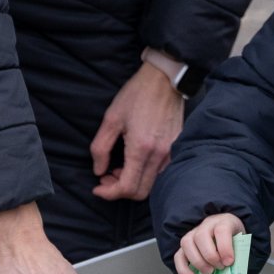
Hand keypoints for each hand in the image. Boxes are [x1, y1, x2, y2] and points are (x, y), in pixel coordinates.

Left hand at [90, 60, 183, 200]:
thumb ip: (101, 148)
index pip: (126, 187)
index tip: (97, 187)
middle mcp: (159, 154)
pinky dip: (146, 175)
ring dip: (133, 183)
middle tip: (107, 177)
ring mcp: (170, 152)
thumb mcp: (111, 118)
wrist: (164, 79)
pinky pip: (161, 172)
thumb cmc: (136, 95)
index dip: (109, 193)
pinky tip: (135, 161)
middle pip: (140, 192)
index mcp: (141, 148)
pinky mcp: (176, 147)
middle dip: (120, 190)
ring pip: (152, 185)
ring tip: (119, 168)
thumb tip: (99, 171)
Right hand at [173, 212, 245, 273]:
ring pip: (187, 243)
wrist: (229, 234)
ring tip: (209, 273)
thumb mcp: (242, 243)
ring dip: (197, 261)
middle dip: (210, 256)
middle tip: (220, 268)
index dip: (225, 247)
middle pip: (201, 236)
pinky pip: (178, 256)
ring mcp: (193, 233)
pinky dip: (183, 269)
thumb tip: (233, 273)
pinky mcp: (185, 246)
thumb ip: (238, 255)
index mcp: (224, 221)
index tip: (229, 262)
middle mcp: (206, 225)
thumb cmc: (235, 240)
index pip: (221, 230)